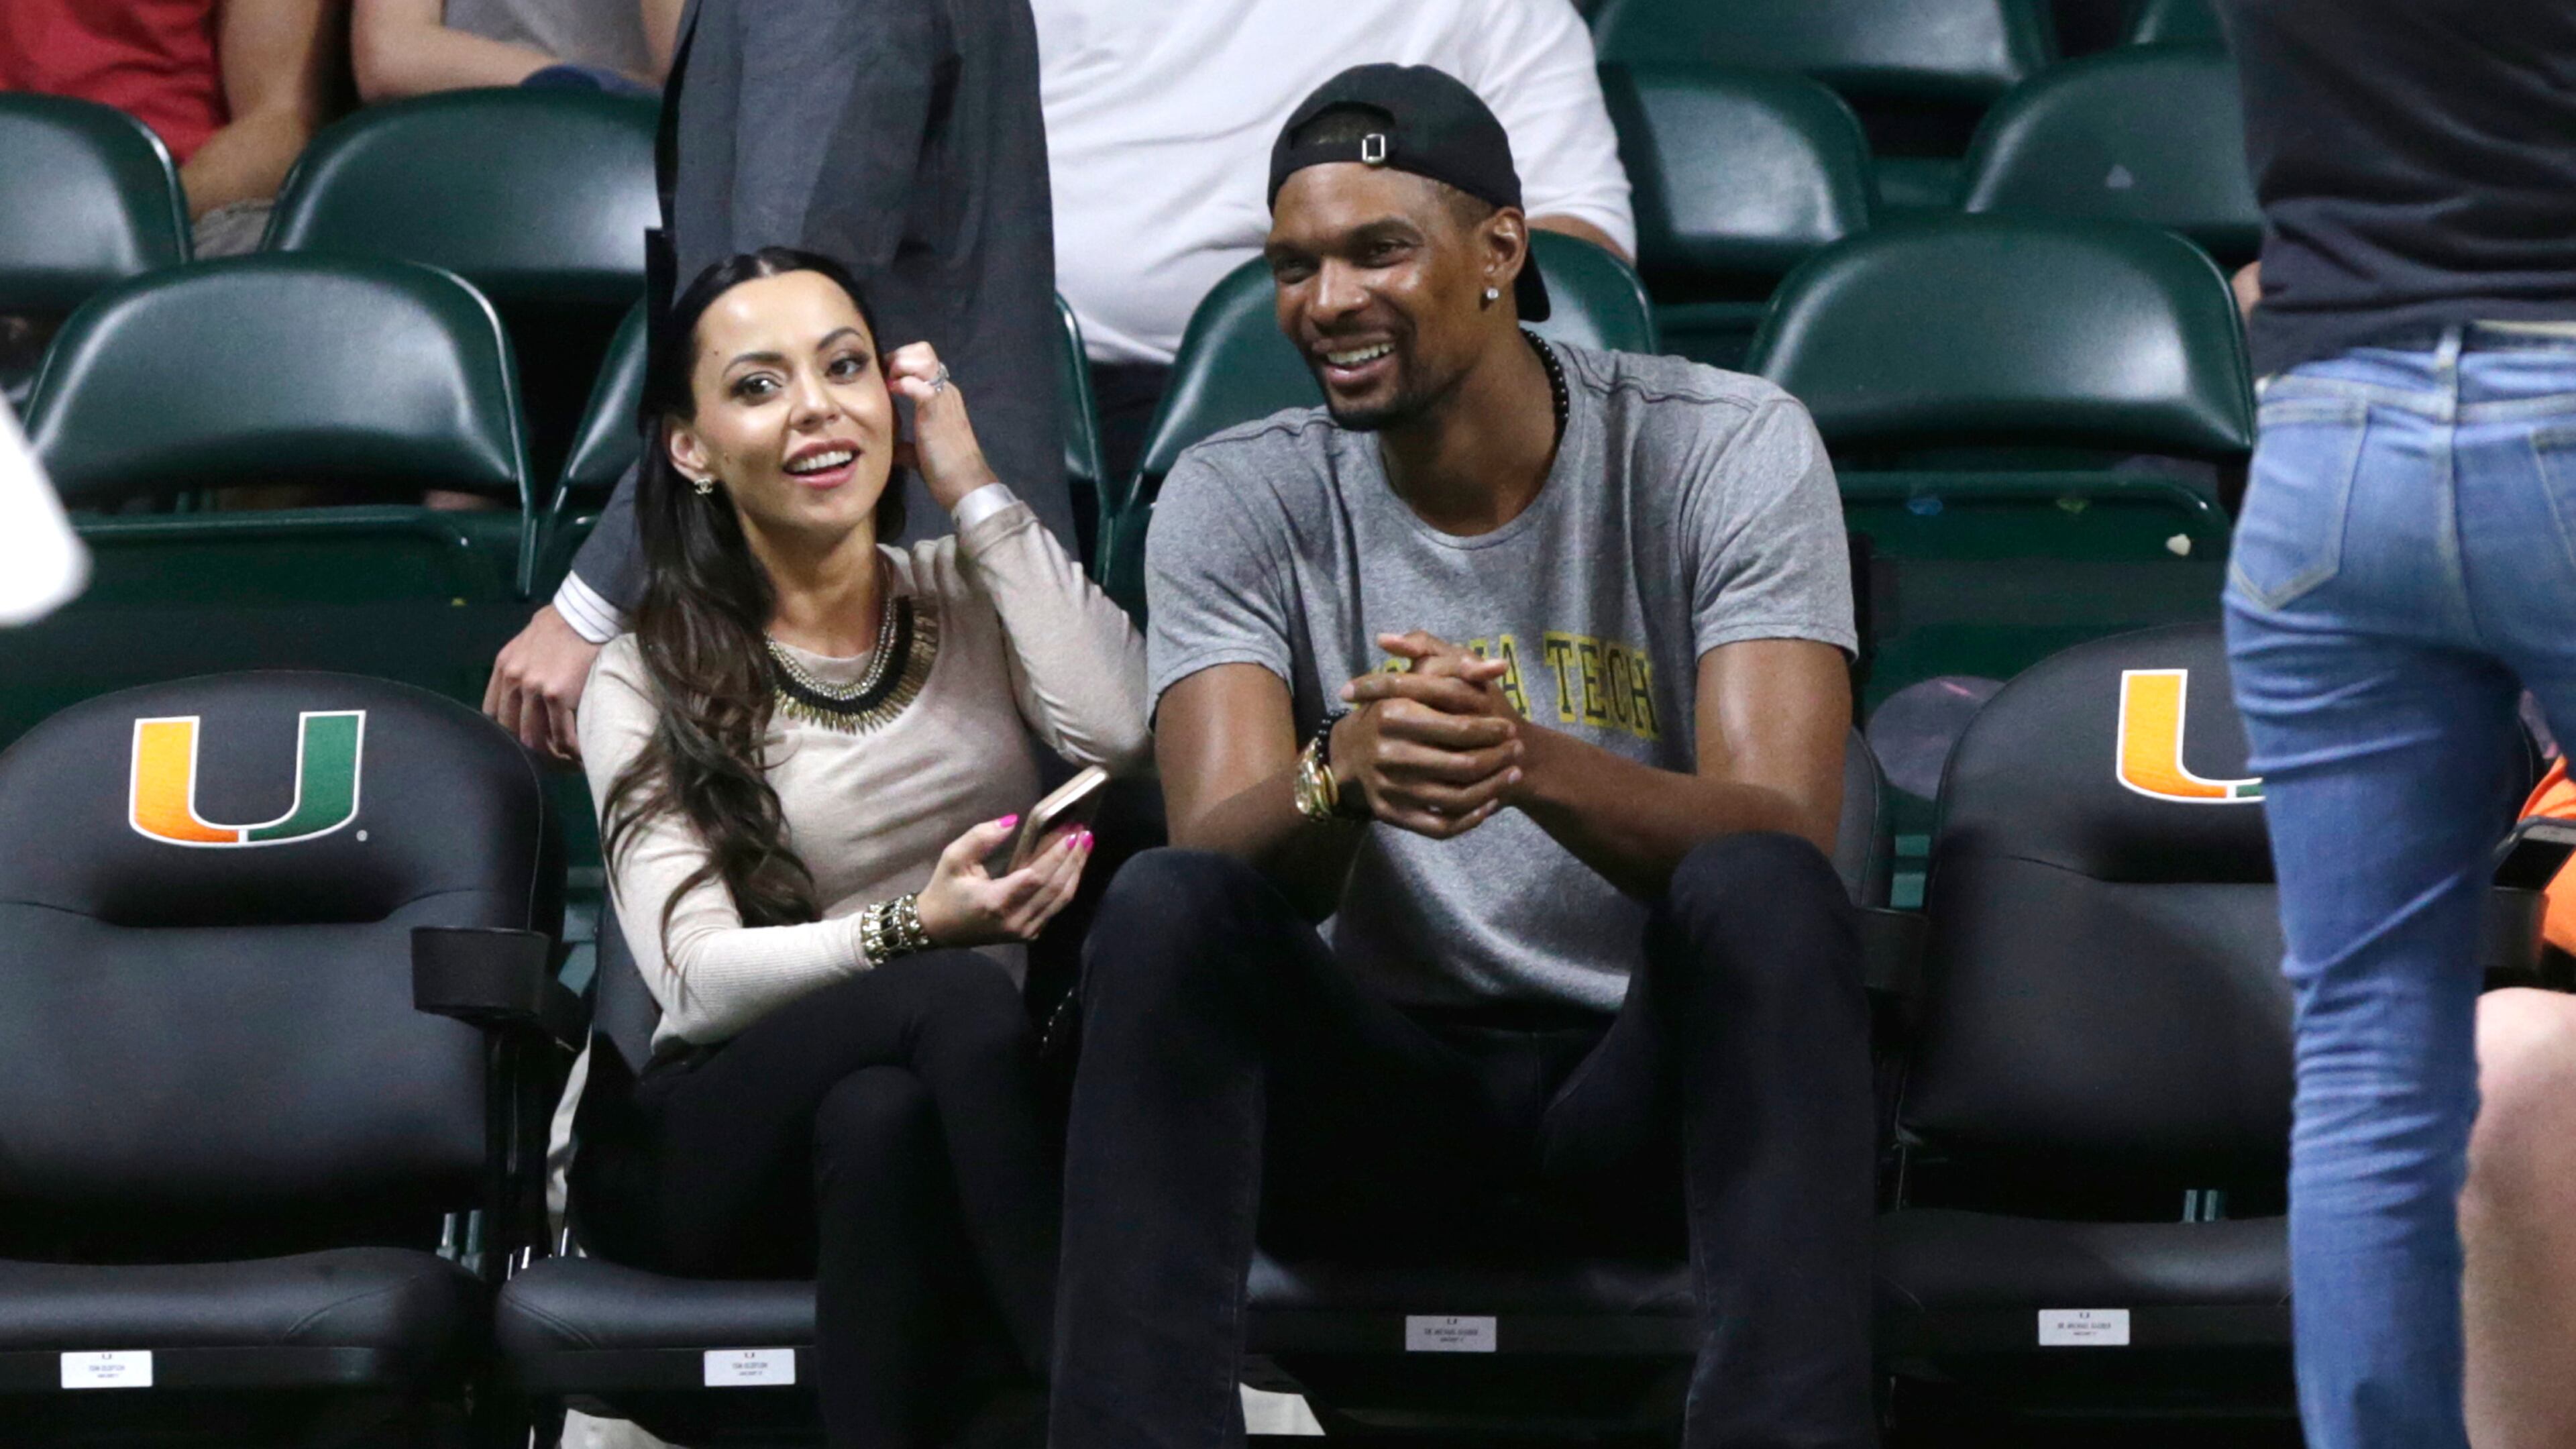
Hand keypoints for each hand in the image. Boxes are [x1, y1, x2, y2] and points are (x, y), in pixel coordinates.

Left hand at [484, 603, 601, 760]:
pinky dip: (571, 752)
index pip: (492, 713)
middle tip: (548, 762)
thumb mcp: (529, 642)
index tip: (523, 741)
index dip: (506, 733)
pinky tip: (581, 758)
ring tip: (567, 764)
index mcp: (504, 667)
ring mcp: (534, 689)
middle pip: (512, 731)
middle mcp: (514, 680)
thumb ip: (522, 665)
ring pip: (535, 738)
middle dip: (530, 751)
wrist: (587, 613)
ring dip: (551, 757)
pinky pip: (562, 735)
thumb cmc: (565, 625)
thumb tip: (527, 687)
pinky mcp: (558, 695)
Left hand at [884, 341, 1002, 511]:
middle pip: (924, 350)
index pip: (924, 360)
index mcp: (943, 397)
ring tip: (890, 383)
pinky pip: (919, 383)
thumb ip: (907, 445)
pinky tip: (893, 393)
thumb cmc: (945, 471)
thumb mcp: (922, 453)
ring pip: (923, 358)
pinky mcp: (936, 410)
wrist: (965, 484)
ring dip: (901, 365)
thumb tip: (891, 448)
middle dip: (899, 356)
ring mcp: (943, 398)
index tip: (885, 377)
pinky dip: (902, 383)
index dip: (901, 362)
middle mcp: (945, 391)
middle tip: (885, 376)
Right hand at [915, 814, 1093, 947]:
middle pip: (1055, 887)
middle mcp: (1015, 920)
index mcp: (995, 901)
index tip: (1072, 833)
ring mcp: (1024, 931)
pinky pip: (1055, 908)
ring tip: (1086, 845)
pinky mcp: (1029, 934)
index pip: (1036, 877)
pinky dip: (1067, 885)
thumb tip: (1012, 820)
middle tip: (1085, 833)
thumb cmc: (945, 890)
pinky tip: (1074, 865)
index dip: (1057, 855)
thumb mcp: (953, 858)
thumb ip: (980, 838)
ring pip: (1060, 900)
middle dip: (1073, 858)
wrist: (938, 929)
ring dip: (1076, 871)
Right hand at [1330, 632, 1523, 839]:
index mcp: (1394, 714)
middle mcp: (1388, 753)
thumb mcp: (1415, 679)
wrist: (1351, 753)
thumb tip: (1499, 666)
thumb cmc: (1394, 708)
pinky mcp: (1391, 814)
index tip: (1509, 726)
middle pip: (1462, 765)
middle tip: (1516, 750)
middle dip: (1498, 758)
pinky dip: (1470, 819)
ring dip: (1493, 788)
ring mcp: (1389, 787)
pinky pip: (1440, 826)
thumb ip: (1456, 667)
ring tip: (1512, 774)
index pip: (1459, 727)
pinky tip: (1488, 804)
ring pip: (1455, 799)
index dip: (1492, 729)